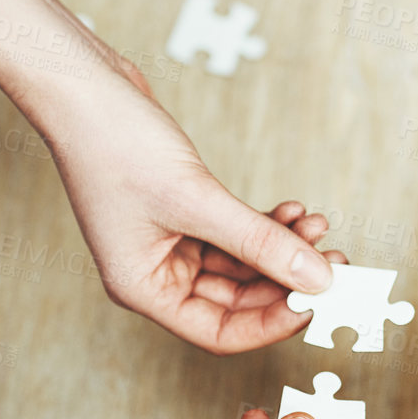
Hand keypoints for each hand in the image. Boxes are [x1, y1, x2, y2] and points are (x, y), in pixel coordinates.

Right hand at [39, 64, 341, 353]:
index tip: (319, 302)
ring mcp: (169, 244)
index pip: (219, 332)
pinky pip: (234, 235)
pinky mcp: (182, 213)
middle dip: (287, 281)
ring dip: (281, 248)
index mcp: (143, 289)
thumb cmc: (115, 143)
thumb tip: (318, 278)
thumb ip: (259, 242)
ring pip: (241, 266)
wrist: (83, 86)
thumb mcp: (196, 199)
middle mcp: (155, 274)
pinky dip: (265, 225)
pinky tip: (293, 210)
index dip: (273, 323)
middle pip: (236, 301)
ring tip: (316, 224)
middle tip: (335, 261)